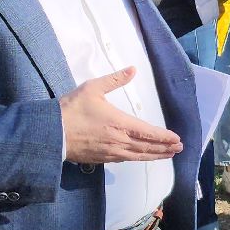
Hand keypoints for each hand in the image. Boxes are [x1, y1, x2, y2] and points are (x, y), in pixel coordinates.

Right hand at [59, 67, 183, 164]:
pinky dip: (138, 158)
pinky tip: (142, 157)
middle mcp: (119, 141)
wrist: (51, 133)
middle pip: (147, 147)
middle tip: (178, 148)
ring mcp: (111, 152)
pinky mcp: (102, 159)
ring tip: (168, 155)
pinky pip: (126, 160)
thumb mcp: (93, 88)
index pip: (148, 132)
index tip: (176, 138)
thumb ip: (115, 79)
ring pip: (138, 156)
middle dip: (164, 148)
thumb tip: (133, 69)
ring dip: (154, 156)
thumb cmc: (72, 109)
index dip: (164, 136)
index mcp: (119, 123)